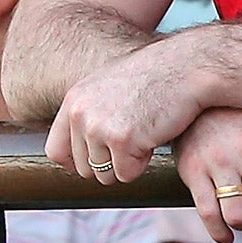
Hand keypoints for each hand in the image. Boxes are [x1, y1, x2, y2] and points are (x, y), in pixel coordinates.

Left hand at [45, 37, 204, 184]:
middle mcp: (80, 114)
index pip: (55, 151)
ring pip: (105, 175)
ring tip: (143, 135)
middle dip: (108, 164)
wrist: (186, 67)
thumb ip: (88, 112)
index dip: (75, 163)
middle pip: (83, 168)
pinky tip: (153, 137)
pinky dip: (142, 164)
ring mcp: (98, 127)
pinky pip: (126, 173)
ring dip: (127, 164)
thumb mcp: (108, 87)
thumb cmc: (155, 78)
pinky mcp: (121, 140)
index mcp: (73, 101)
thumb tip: (79, 148)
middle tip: (132, 144)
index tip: (93, 164)